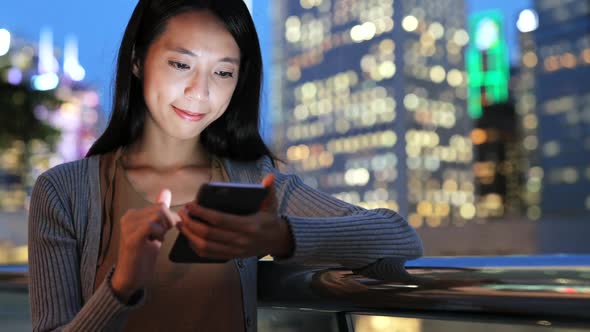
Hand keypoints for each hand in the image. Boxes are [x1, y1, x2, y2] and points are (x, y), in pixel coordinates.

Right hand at [111, 189, 179, 300]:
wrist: (131, 277)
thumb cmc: (143, 255)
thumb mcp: (155, 230)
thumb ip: (159, 212)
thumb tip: (166, 191)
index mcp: (133, 214)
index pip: (160, 206)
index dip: (170, 218)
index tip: (165, 231)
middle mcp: (128, 217)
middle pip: (160, 209)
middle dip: (168, 223)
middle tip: (161, 236)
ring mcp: (128, 226)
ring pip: (157, 216)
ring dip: (163, 230)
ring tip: (155, 240)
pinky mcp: (131, 238)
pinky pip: (150, 226)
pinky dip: (158, 234)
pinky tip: (154, 242)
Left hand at [177, 174, 293, 259]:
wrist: (277, 241)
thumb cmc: (270, 219)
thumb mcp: (271, 204)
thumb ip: (269, 190)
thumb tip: (270, 176)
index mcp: (249, 225)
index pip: (220, 220)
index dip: (203, 213)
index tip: (190, 206)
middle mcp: (240, 240)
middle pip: (209, 234)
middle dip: (191, 223)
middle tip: (182, 213)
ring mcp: (235, 250)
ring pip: (206, 246)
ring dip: (190, 236)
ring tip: (181, 224)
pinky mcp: (231, 256)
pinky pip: (209, 255)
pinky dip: (196, 247)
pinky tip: (189, 237)